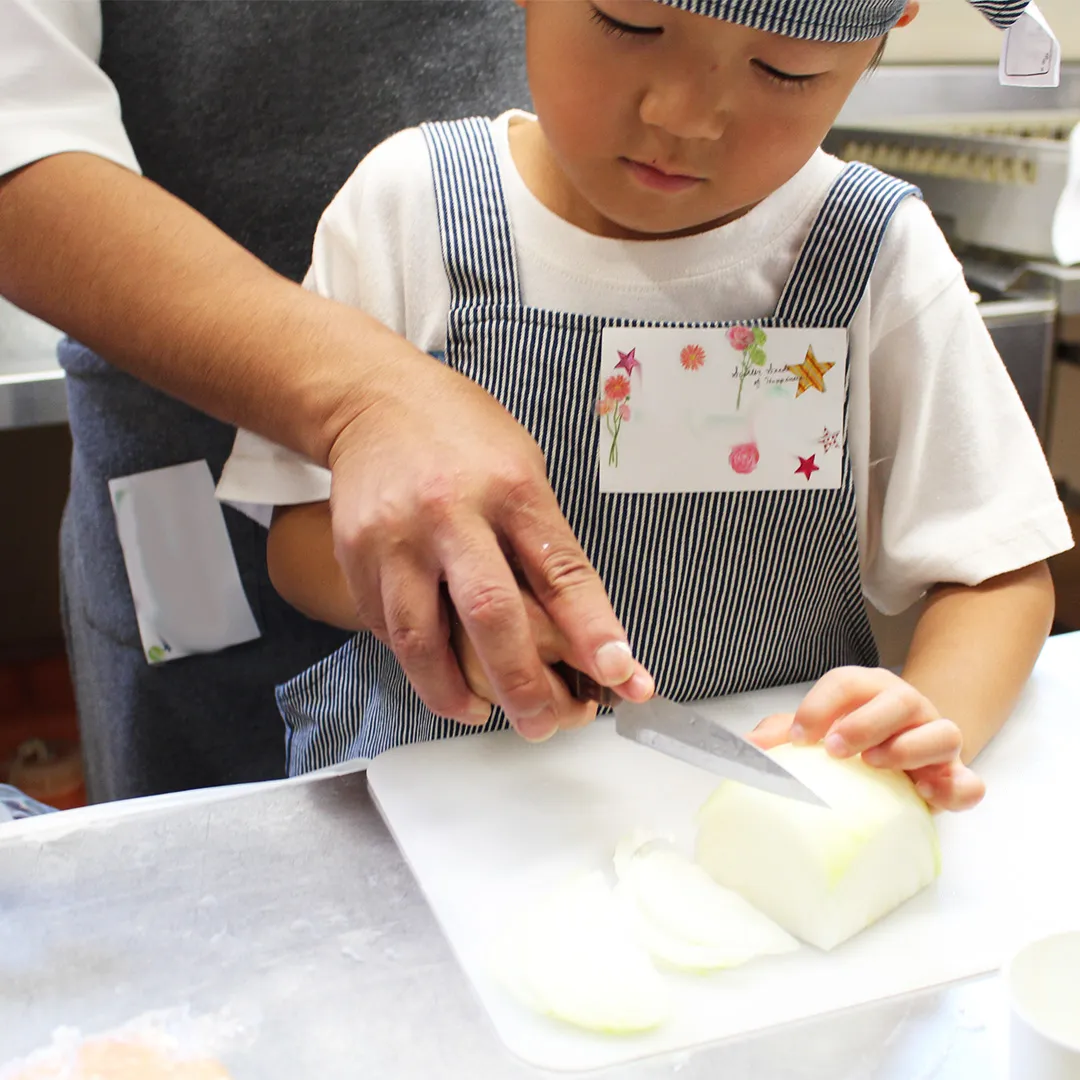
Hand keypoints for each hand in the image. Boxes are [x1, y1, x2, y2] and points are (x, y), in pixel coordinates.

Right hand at [326, 333, 653, 739]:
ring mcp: (394, 537)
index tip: (621, 676)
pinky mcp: (353, 558)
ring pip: (422, 641)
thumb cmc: (463, 436)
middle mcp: (450, 512)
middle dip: (522, 684)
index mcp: (510, 485)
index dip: (593, 629)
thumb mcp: (525, 471)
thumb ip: (550, 548)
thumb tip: (590, 633)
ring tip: (483, 711)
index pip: (559, 569)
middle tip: (545, 724)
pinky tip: (438, 671)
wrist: (374, 401)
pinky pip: (387, 631)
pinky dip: (418, 664)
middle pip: (489, 614)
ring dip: (455, 694)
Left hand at [749, 667, 985, 811]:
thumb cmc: (853, 737)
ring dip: (910, 748)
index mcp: (868, 690)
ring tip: (876, 766)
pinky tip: (927, 794)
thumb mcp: (819, 728)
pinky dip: (956, 787)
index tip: (799, 737)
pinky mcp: (955, 774)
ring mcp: (934, 738)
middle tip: (835, 749)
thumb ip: (783, 733)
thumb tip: (747, 747)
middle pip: (898, 700)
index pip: (846, 683)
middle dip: (865, 722)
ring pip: (943, 732)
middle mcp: (906, 707)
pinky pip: (970, 780)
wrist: (905, 750)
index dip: (820, 706)